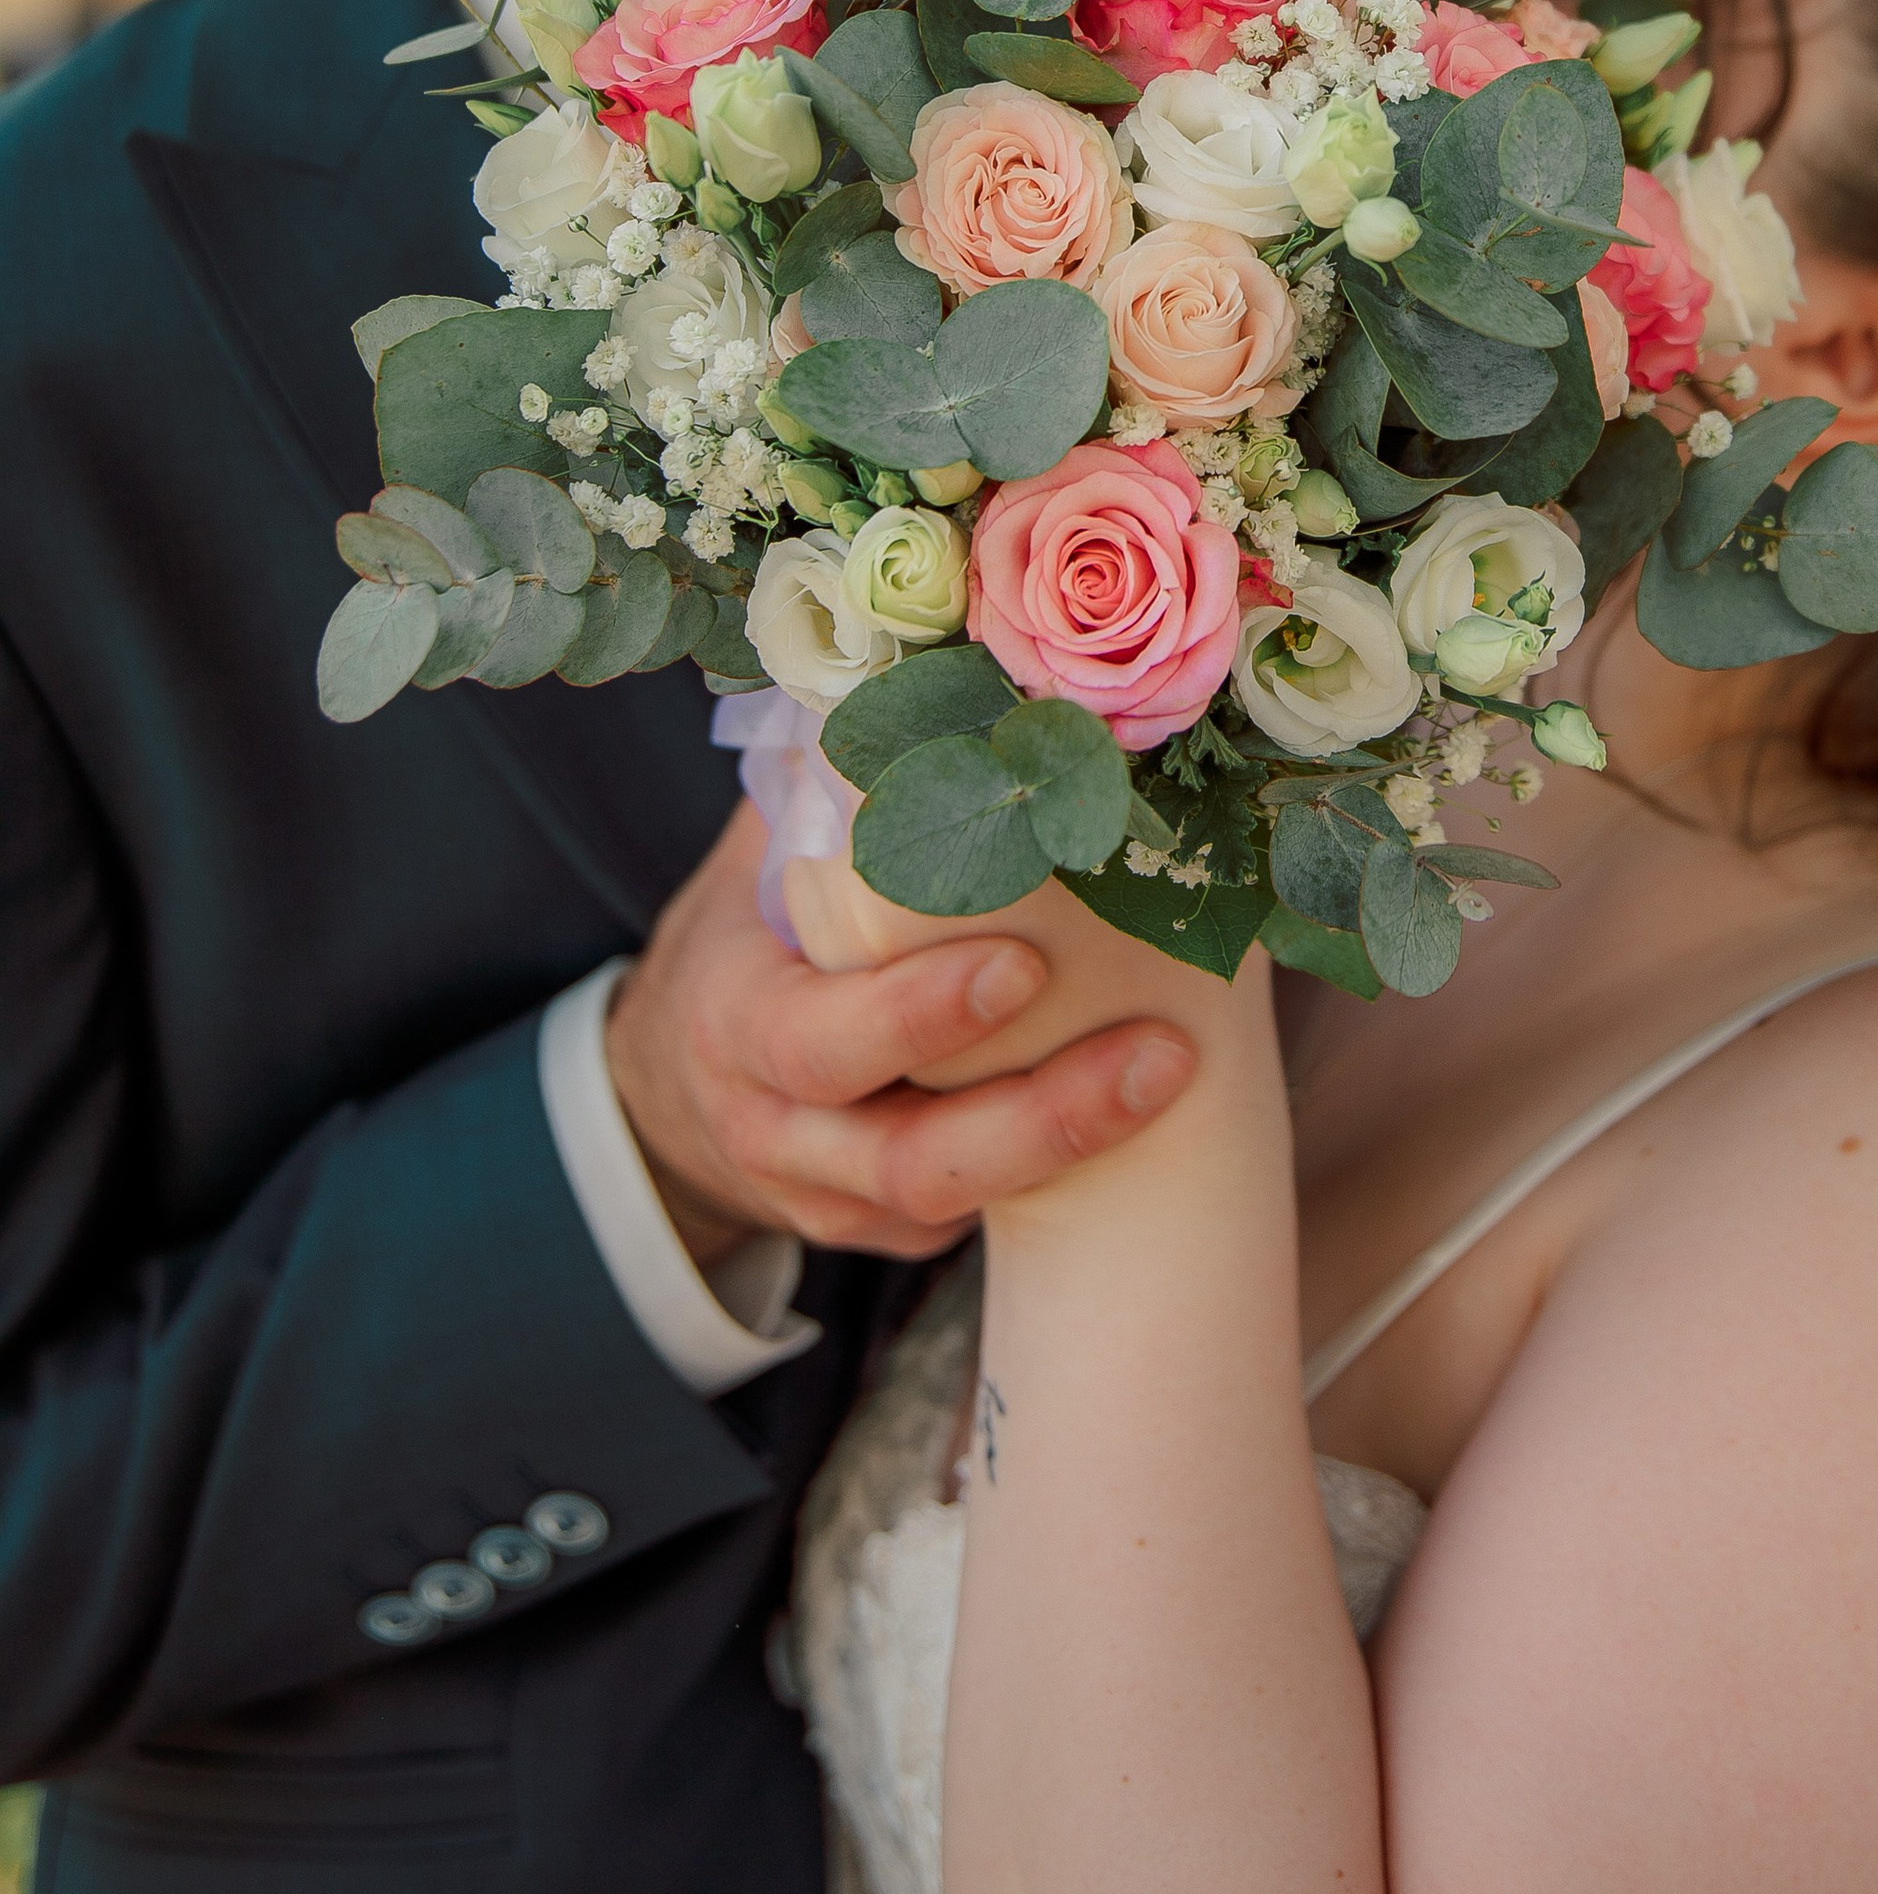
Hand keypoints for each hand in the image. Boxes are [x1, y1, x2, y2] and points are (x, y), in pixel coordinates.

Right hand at [604, 804, 1196, 1263]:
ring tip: (1177, 1073)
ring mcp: (833, 1202)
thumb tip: (941, 660)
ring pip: (950, 1207)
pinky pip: (971, 1224)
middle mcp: (779, 1133)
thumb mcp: (761, 855)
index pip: (823, 1041)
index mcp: (739, 1026)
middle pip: (907, 1159)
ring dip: (1073, 1150)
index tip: (1025, 964)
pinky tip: (1151, 1117)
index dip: (920, 1014)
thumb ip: (832, 779)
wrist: (686, 1072)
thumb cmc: (752, 928)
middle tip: (1160, 1050)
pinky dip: (1061, 1179)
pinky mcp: (887, 1234)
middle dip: (1038, 1112)